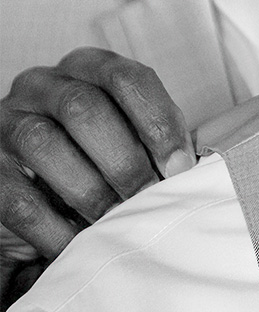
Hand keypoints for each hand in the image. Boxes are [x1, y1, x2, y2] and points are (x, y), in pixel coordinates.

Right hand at [1, 49, 195, 262]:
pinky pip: (19, 198)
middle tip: (148, 198)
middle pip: (83, 109)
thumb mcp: (132, 139)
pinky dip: (55, 226)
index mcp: (86, 68)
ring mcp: (6, 124)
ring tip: (117, 221)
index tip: (179, 166)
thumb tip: (187, 167)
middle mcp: (40, 85)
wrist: (41, 200)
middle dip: (124, 160)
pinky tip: (81, 242)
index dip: (157, 121)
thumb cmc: (101, 161)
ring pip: (44, 144)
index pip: (126, 77)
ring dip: (90, 191)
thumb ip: (157, 141)